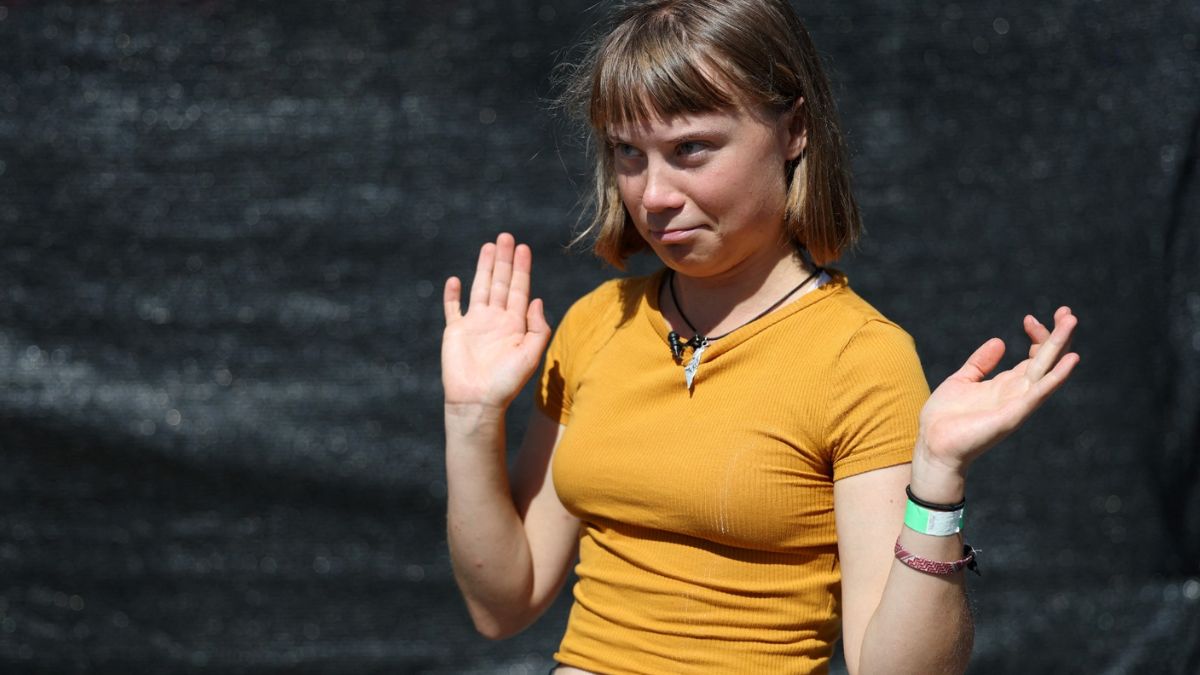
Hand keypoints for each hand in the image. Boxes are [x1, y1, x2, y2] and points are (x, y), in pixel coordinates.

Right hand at [442, 233, 550, 409]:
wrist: (477, 400)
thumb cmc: (506, 382)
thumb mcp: (531, 354)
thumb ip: (538, 326)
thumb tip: (536, 299)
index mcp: (515, 324)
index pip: (520, 289)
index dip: (522, 268)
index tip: (524, 248)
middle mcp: (496, 320)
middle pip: (501, 282)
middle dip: (504, 260)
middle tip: (506, 236)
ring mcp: (475, 324)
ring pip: (480, 288)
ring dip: (484, 268)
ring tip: (488, 246)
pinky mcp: (455, 331)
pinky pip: (453, 308)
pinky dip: (452, 294)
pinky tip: (455, 279)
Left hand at [912, 307, 1079, 495]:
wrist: (933, 445)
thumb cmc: (946, 418)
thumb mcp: (962, 380)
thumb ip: (981, 362)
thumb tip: (999, 341)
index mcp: (1006, 385)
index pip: (1034, 356)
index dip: (1037, 335)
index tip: (1029, 318)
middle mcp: (1017, 393)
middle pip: (1045, 359)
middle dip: (1057, 335)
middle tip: (1067, 311)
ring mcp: (1017, 403)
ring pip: (1046, 370)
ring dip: (1060, 347)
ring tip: (1071, 323)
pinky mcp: (1012, 415)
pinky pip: (1038, 393)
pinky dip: (1055, 377)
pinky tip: (1069, 359)